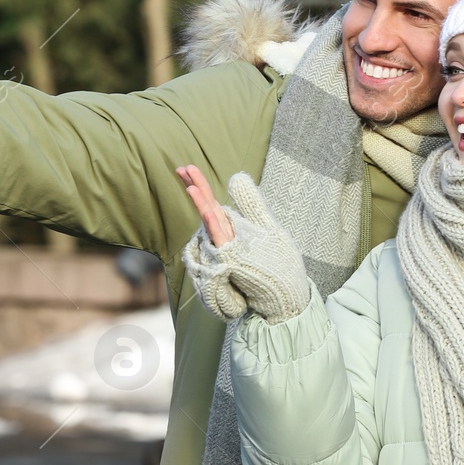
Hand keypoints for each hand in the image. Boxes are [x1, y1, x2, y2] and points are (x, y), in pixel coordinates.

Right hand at [179, 171, 310, 322]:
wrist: (282, 297)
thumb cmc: (275, 265)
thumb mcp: (267, 227)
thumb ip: (251, 203)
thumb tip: (236, 177)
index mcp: (231, 227)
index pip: (211, 201)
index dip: (199, 184)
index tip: (185, 168)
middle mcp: (224, 238)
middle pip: (207, 208)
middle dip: (195, 188)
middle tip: (181, 168)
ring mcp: (225, 251)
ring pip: (211, 223)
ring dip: (202, 204)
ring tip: (192, 186)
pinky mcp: (231, 262)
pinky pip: (220, 241)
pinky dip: (214, 226)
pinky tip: (209, 211)